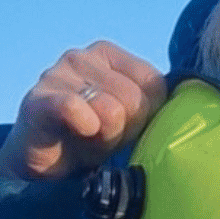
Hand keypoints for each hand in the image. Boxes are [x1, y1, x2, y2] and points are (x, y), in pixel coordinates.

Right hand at [0, 42, 167, 181]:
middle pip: (135, 99)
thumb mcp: (130, 118)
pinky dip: (85, 126)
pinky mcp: (38, 100)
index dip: (148, 116)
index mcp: (109, 54)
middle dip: (127, 129)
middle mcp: (82, 56)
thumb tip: (181, 106)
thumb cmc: (93, 136)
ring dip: (106, 136)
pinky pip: (74, 108)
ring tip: (89, 138)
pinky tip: (81, 132)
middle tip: (105, 137)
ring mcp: (57, 74)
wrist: (44, 164)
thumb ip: (153, 106)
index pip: (155, 84)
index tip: (128, 127)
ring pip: (111, 109)